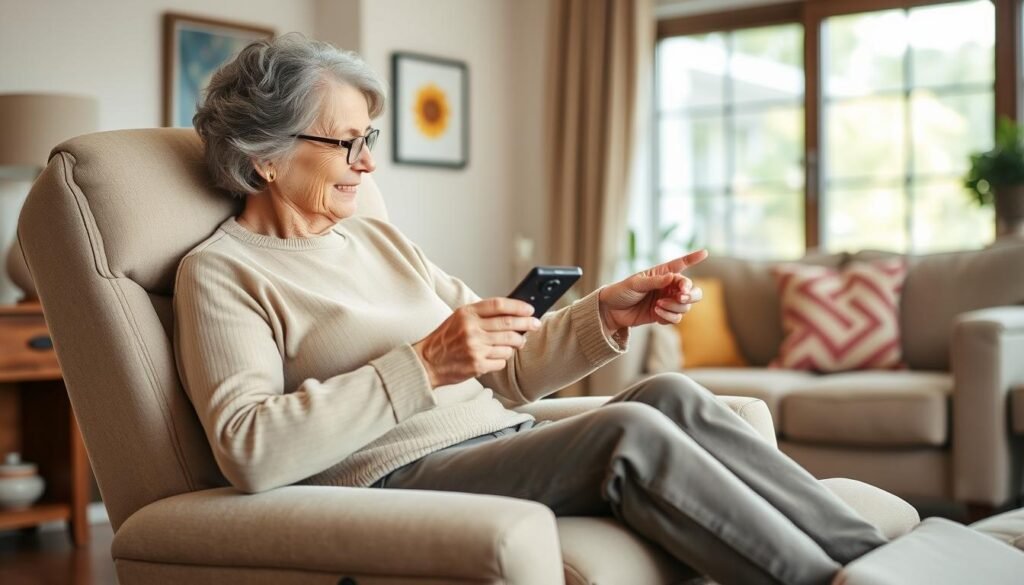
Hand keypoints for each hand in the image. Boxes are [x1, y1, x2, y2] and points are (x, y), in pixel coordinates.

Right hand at [413, 298, 541, 387]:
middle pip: (509, 324)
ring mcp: (475, 348)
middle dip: (526, 324)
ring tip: (517, 342)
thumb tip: (513, 314)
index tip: (530, 309)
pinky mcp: (477, 365)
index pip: (499, 305)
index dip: (518, 306)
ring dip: (516, 344)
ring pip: (509, 344)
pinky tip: (497, 355)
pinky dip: (503, 358)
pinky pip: (501, 361)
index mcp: (467, 313)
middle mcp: (471, 329)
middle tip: (535, 324)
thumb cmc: (445, 338)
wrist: (427, 362)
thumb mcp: (459, 318)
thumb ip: (482, 314)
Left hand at [598, 249, 708, 331]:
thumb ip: (655, 281)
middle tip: (681, 296)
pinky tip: (656, 314)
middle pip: (692, 290)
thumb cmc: (621, 291)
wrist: (611, 311)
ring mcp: (667, 302)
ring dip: (674, 307)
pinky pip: (676, 318)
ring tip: (657, 305)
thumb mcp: (636, 283)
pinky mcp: (664, 315)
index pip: (681, 264)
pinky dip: (668, 317)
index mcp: (662, 274)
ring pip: (685, 306)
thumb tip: (672, 277)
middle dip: (690, 294)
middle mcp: (668, 287)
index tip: (705, 252)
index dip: (693, 258)